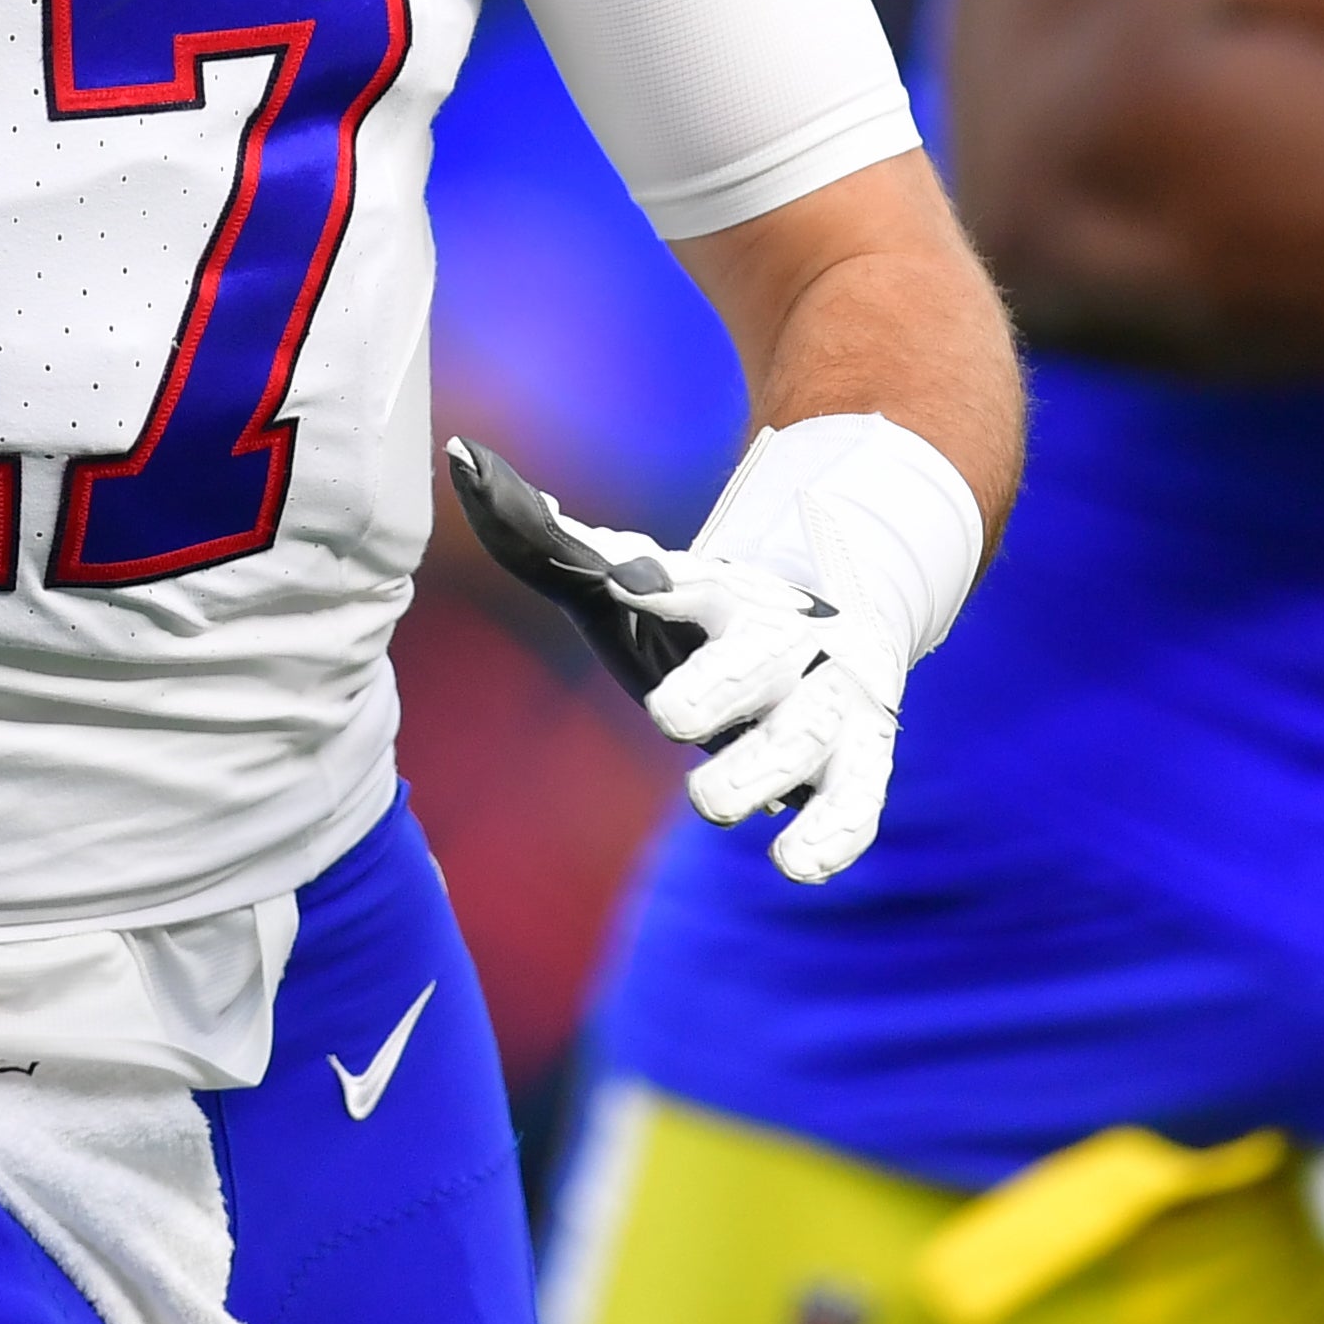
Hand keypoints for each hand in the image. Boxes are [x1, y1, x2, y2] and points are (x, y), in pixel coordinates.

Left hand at [442, 437, 916, 884]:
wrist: (835, 619)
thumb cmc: (699, 614)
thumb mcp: (630, 578)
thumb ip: (548, 540)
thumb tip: (463, 462)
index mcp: (723, 594)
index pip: (695, 587)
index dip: (665, 587)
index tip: (631, 583)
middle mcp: (783, 644)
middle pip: (754, 662)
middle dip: (716, 687)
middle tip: (669, 716)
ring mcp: (828, 703)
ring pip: (803, 738)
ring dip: (758, 771)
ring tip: (709, 801)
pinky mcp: (861, 762)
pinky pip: (858, 802)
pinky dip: (831, 833)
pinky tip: (794, 861)